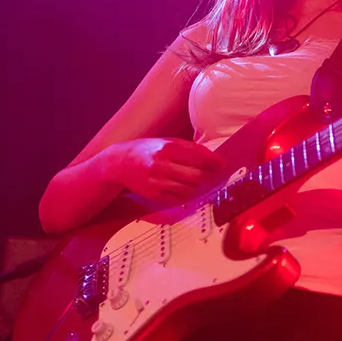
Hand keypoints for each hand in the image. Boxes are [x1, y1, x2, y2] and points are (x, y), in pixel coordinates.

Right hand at [109, 138, 223, 204]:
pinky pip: (179, 198)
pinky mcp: (154, 195)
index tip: (221, 164)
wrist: (120, 163)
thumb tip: (212, 157)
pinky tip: (184, 186)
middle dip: (208, 175)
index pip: (198, 157)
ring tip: (197, 179)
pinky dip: (186, 193)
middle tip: (212, 174)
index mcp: (167, 148)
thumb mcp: (166, 142)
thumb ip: (189, 148)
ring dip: (198, 185)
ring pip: (190, 189)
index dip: (213, 162)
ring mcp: (157, 182)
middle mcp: (162, 165)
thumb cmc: (148, 150)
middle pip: (197, 176)